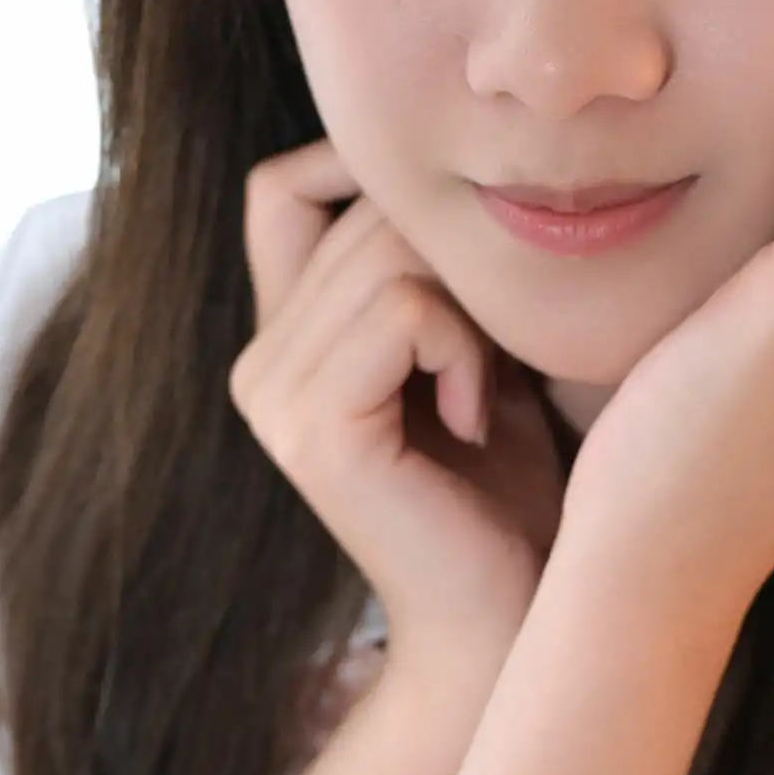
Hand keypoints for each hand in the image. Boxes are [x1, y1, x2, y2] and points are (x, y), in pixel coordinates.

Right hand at [230, 140, 567, 655]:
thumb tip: (457, 154)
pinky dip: (467, 350)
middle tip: (504, 347)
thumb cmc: (516, 495)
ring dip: (473, 309)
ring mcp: (272, 397)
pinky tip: (476, 417)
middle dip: (457, 254)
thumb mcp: (473, 353)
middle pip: (359, 210)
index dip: (362, 170)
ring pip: (389, 254)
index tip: (461, 234)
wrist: (515, 620)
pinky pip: (405, 312)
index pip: (281, 186)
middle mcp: (257, 364)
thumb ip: (433, 269)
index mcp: (281, 341)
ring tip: (489, 389)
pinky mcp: (312, 429)